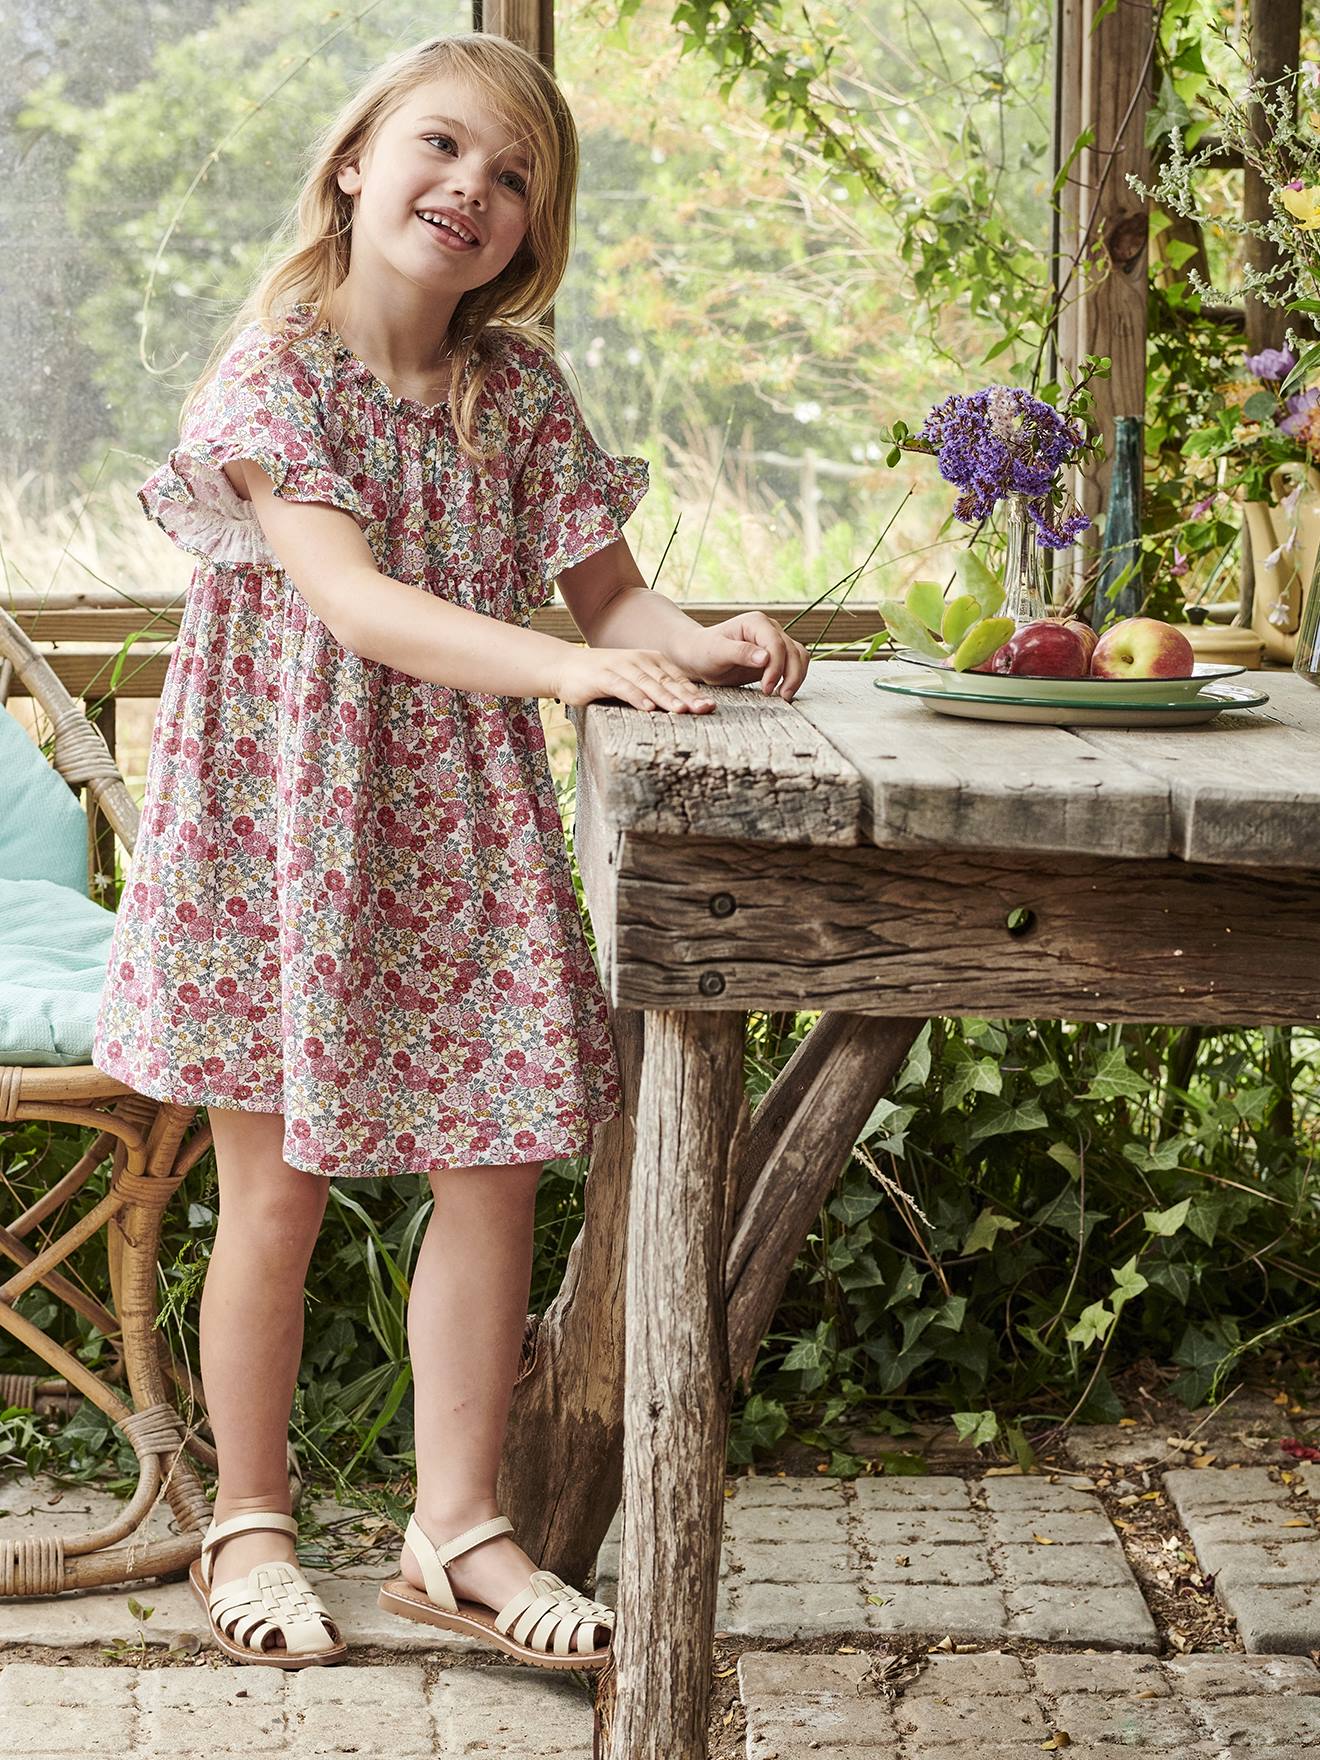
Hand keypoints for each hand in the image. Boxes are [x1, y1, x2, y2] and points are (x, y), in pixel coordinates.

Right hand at [554, 646, 717, 712]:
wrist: (566, 667)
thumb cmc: (604, 678)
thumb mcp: (634, 681)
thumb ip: (656, 690)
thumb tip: (684, 708)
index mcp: (651, 661)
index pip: (676, 679)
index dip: (694, 693)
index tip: (711, 708)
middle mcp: (639, 660)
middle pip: (667, 681)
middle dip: (687, 696)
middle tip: (705, 710)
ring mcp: (621, 666)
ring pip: (648, 683)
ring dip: (666, 697)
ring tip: (681, 710)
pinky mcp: (602, 676)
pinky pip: (623, 687)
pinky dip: (636, 697)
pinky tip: (647, 708)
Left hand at [679, 614, 809, 700]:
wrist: (698, 656)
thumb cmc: (703, 651)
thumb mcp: (716, 652)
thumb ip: (740, 652)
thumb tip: (766, 658)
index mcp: (756, 623)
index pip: (776, 643)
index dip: (776, 666)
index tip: (766, 688)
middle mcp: (770, 629)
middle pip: (793, 650)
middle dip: (791, 674)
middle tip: (781, 697)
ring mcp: (775, 642)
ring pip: (799, 657)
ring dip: (796, 677)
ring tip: (784, 696)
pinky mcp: (776, 657)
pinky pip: (794, 665)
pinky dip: (794, 678)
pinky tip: (782, 692)